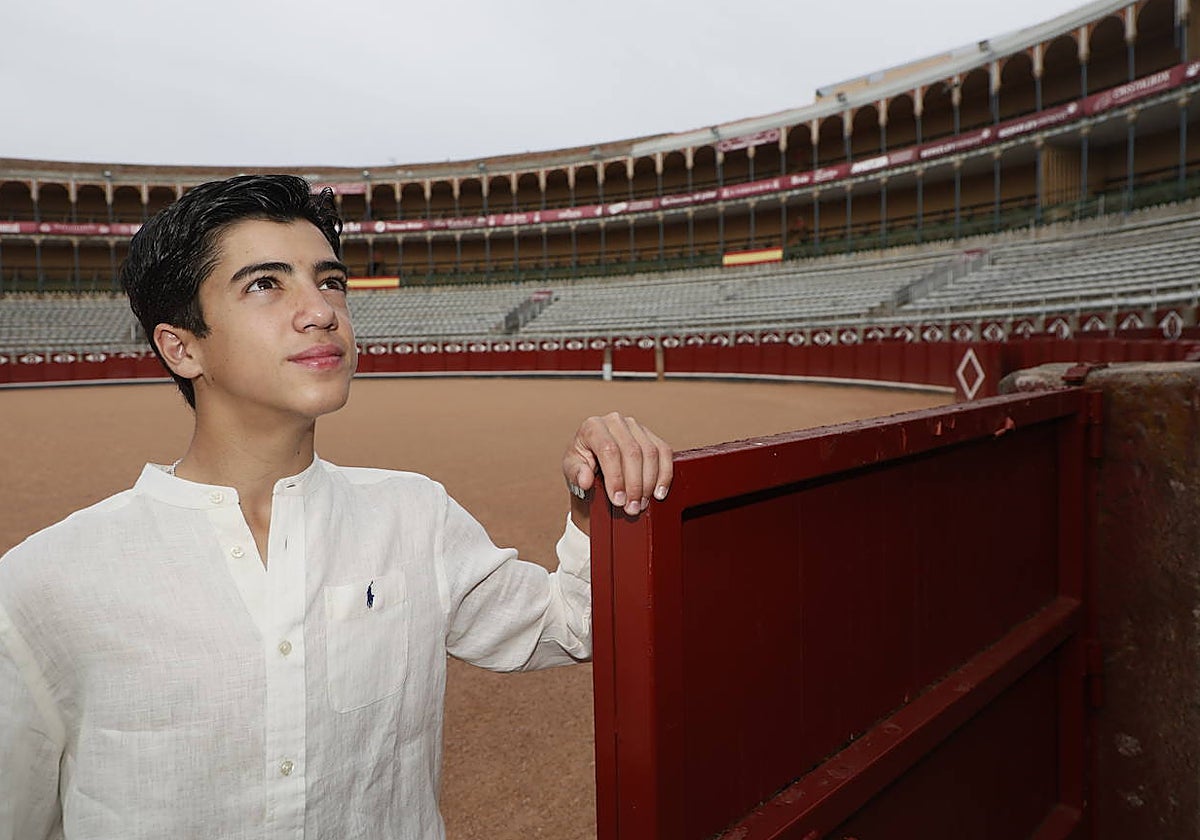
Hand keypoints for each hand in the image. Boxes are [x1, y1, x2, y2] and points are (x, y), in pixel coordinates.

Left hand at [562, 412, 673, 527]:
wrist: (594, 458)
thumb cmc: (581, 463)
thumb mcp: (571, 469)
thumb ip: (576, 473)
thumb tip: (585, 480)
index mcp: (593, 426)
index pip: (609, 450)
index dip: (616, 477)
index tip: (618, 500)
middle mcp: (615, 421)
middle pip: (632, 452)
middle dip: (634, 485)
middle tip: (631, 507)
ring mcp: (635, 426)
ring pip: (650, 453)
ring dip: (649, 483)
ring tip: (641, 503)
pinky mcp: (650, 434)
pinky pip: (664, 452)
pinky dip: (665, 474)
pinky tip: (658, 492)